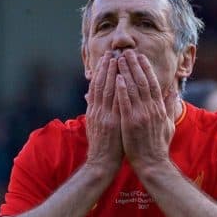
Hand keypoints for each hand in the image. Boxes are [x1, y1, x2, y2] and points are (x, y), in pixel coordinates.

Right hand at [85, 51, 122, 172]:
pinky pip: (116, 103)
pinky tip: (122, 78)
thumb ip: (97, 112)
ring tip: (117, 59)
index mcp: (95, 112)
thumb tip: (94, 99)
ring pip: (107, 90)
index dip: (102, 72)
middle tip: (112, 52)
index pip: (97, 87)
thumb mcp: (97, 127)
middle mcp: (97, 111)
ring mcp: (104, 117)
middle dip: (107, 67)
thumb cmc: (104, 148)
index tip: (107, 58)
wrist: (101, 165)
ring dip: (112, 73)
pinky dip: (118, 90)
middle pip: (101, 84)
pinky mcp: (112, 123)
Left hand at [115, 50, 176, 169]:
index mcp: (159, 108)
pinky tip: (117, 78)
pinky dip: (122, 89)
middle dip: (134, 64)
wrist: (152, 164)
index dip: (146, 68)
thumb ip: (170, 106)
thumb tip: (173, 90)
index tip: (140, 56)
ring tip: (119, 59)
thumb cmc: (159, 146)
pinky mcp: (130, 123)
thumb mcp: (169, 124)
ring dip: (126, 72)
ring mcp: (141, 115)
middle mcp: (151, 109)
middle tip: (127, 51)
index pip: (153, 83)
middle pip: (143, 81)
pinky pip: (125, 102)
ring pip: (133, 88)